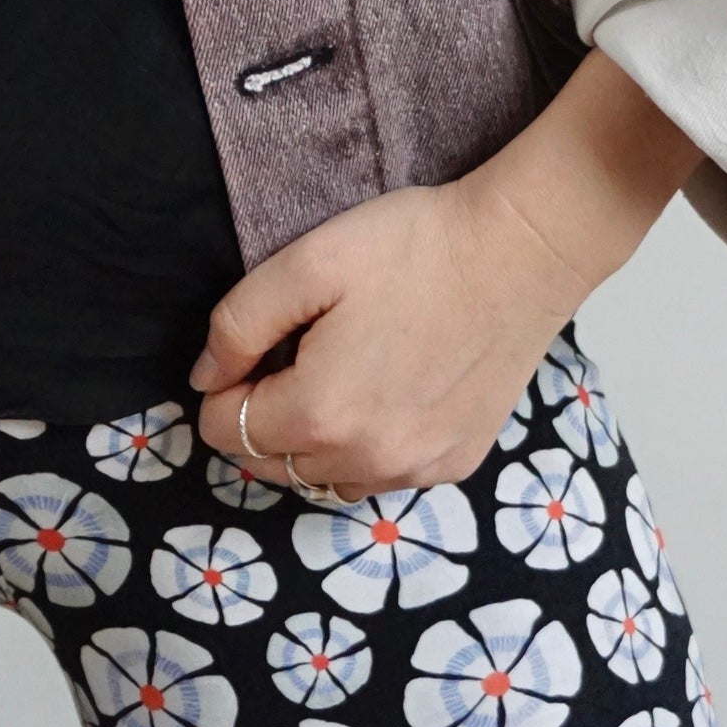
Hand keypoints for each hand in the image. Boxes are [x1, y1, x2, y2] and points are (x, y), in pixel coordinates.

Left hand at [188, 51, 700, 499]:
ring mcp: (417, 468)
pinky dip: (366, 448)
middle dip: (264, 415)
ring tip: (340, 372)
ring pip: (325, 479)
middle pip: (271, 463)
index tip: (254, 346)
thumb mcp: (306, 263)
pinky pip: (382, 476)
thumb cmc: (415, 246)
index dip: (224, 385)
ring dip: (312, 442)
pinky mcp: (455, 463)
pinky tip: (387, 391)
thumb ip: (238, 326)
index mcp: (321, 413)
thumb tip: (205, 377)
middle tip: (298, 351)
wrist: (521, 250)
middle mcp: (367, 460)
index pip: (224, 431)